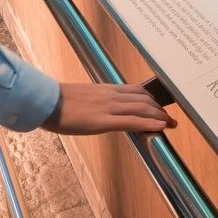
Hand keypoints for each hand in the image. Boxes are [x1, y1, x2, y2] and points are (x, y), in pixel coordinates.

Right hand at [41, 82, 176, 135]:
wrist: (46, 101)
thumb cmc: (59, 102)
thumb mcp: (83, 97)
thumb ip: (96, 101)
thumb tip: (100, 109)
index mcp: (107, 90)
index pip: (136, 91)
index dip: (152, 99)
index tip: (160, 107)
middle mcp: (112, 96)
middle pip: (144, 99)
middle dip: (159, 109)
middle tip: (171, 118)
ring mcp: (108, 107)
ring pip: (142, 108)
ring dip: (159, 116)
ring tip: (170, 124)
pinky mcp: (103, 121)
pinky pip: (131, 121)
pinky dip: (148, 123)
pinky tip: (159, 128)